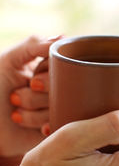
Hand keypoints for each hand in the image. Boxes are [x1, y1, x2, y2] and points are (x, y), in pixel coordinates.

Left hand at [0, 35, 59, 164]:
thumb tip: (63, 37)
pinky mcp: (58, 128)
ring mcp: (58, 109)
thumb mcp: (7, 60)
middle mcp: (56, 88)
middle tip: (14, 98)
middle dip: (35, 95)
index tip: (31, 81)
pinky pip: (62, 124)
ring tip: (15, 114)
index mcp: (48, 70)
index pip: (64, 66)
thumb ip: (33, 44)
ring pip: (60, 107)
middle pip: (64, 87)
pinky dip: (46, 126)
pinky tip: (38, 129)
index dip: (48, 75)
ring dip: (33, 113)